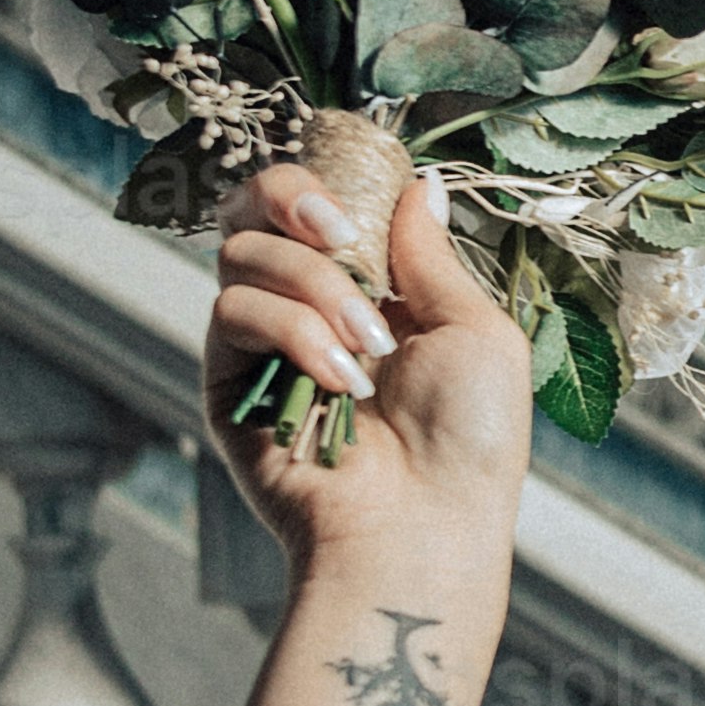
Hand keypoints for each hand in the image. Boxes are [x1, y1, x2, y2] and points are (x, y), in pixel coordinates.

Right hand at [203, 150, 533, 574]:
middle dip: (291, 195)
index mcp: (374, 288)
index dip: (329, 179)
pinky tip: (340, 379)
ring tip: (369, 346)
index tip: (360, 196)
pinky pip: (233, 310)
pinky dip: (293, 330)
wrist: (423, 526)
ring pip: (245, 252)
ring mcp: (265, 342)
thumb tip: (419, 182)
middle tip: (336, 229)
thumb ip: (431, 254)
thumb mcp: (475, 329)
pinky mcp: (229, 381)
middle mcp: (310, 305)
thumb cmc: (468, 439)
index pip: (322, 201)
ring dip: (315, 286)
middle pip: (256, 206)